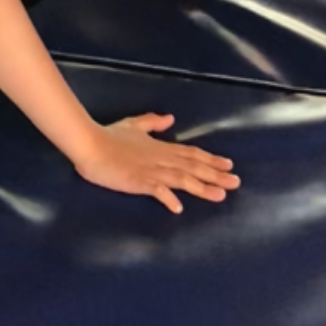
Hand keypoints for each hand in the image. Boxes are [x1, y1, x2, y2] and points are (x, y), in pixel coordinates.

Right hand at [72, 113, 239, 214]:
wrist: (89, 144)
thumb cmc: (109, 135)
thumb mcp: (132, 125)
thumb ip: (152, 122)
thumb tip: (170, 118)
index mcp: (160, 147)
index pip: (190, 154)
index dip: (210, 160)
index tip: (228, 165)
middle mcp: (160, 159)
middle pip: (192, 167)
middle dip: (215, 175)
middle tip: (236, 182)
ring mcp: (150, 170)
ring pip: (181, 179)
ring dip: (201, 187)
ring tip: (220, 195)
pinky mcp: (137, 180)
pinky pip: (155, 190)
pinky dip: (167, 198)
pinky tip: (178, 208)